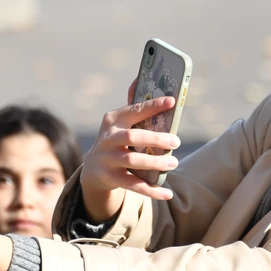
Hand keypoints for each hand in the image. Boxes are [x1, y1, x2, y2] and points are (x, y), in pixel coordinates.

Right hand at [79, 87, 180, 219]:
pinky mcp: (110, 178)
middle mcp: (108, 138)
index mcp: (113, 119)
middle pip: (132, 137)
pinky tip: (167, 193)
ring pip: (132, 161)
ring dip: (155, 163)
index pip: (135, 110)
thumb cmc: (116, 138)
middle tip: (176, 142)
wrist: (94, 168)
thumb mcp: (121, 121)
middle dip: (155, 139)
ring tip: (173, 163)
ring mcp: (107, 159)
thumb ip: (134, 105)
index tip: (172, 101)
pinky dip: (151, 190)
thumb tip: (142, 78)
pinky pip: (133, 185)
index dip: (153, 106)